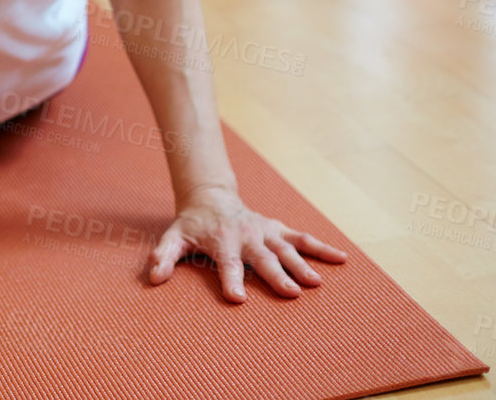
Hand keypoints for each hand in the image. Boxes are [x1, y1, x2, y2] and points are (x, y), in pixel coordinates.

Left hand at [150, 186, 348, 301]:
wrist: (210, 197)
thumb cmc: (192, 226)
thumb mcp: (173, 238)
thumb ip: (163, 257)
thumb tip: (153, 278)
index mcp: (221, 241)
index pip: (226, 263)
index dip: (230, 280)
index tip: (236, 298)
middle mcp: (247, 236)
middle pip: (263, 259)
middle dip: (276, 276)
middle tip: (290, 294)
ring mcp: (266, 232)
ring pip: (287, 249)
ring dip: (302, 264)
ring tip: (316, 283)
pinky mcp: (279, 229)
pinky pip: (303, 238)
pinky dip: (322, 248)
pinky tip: (342, 259)